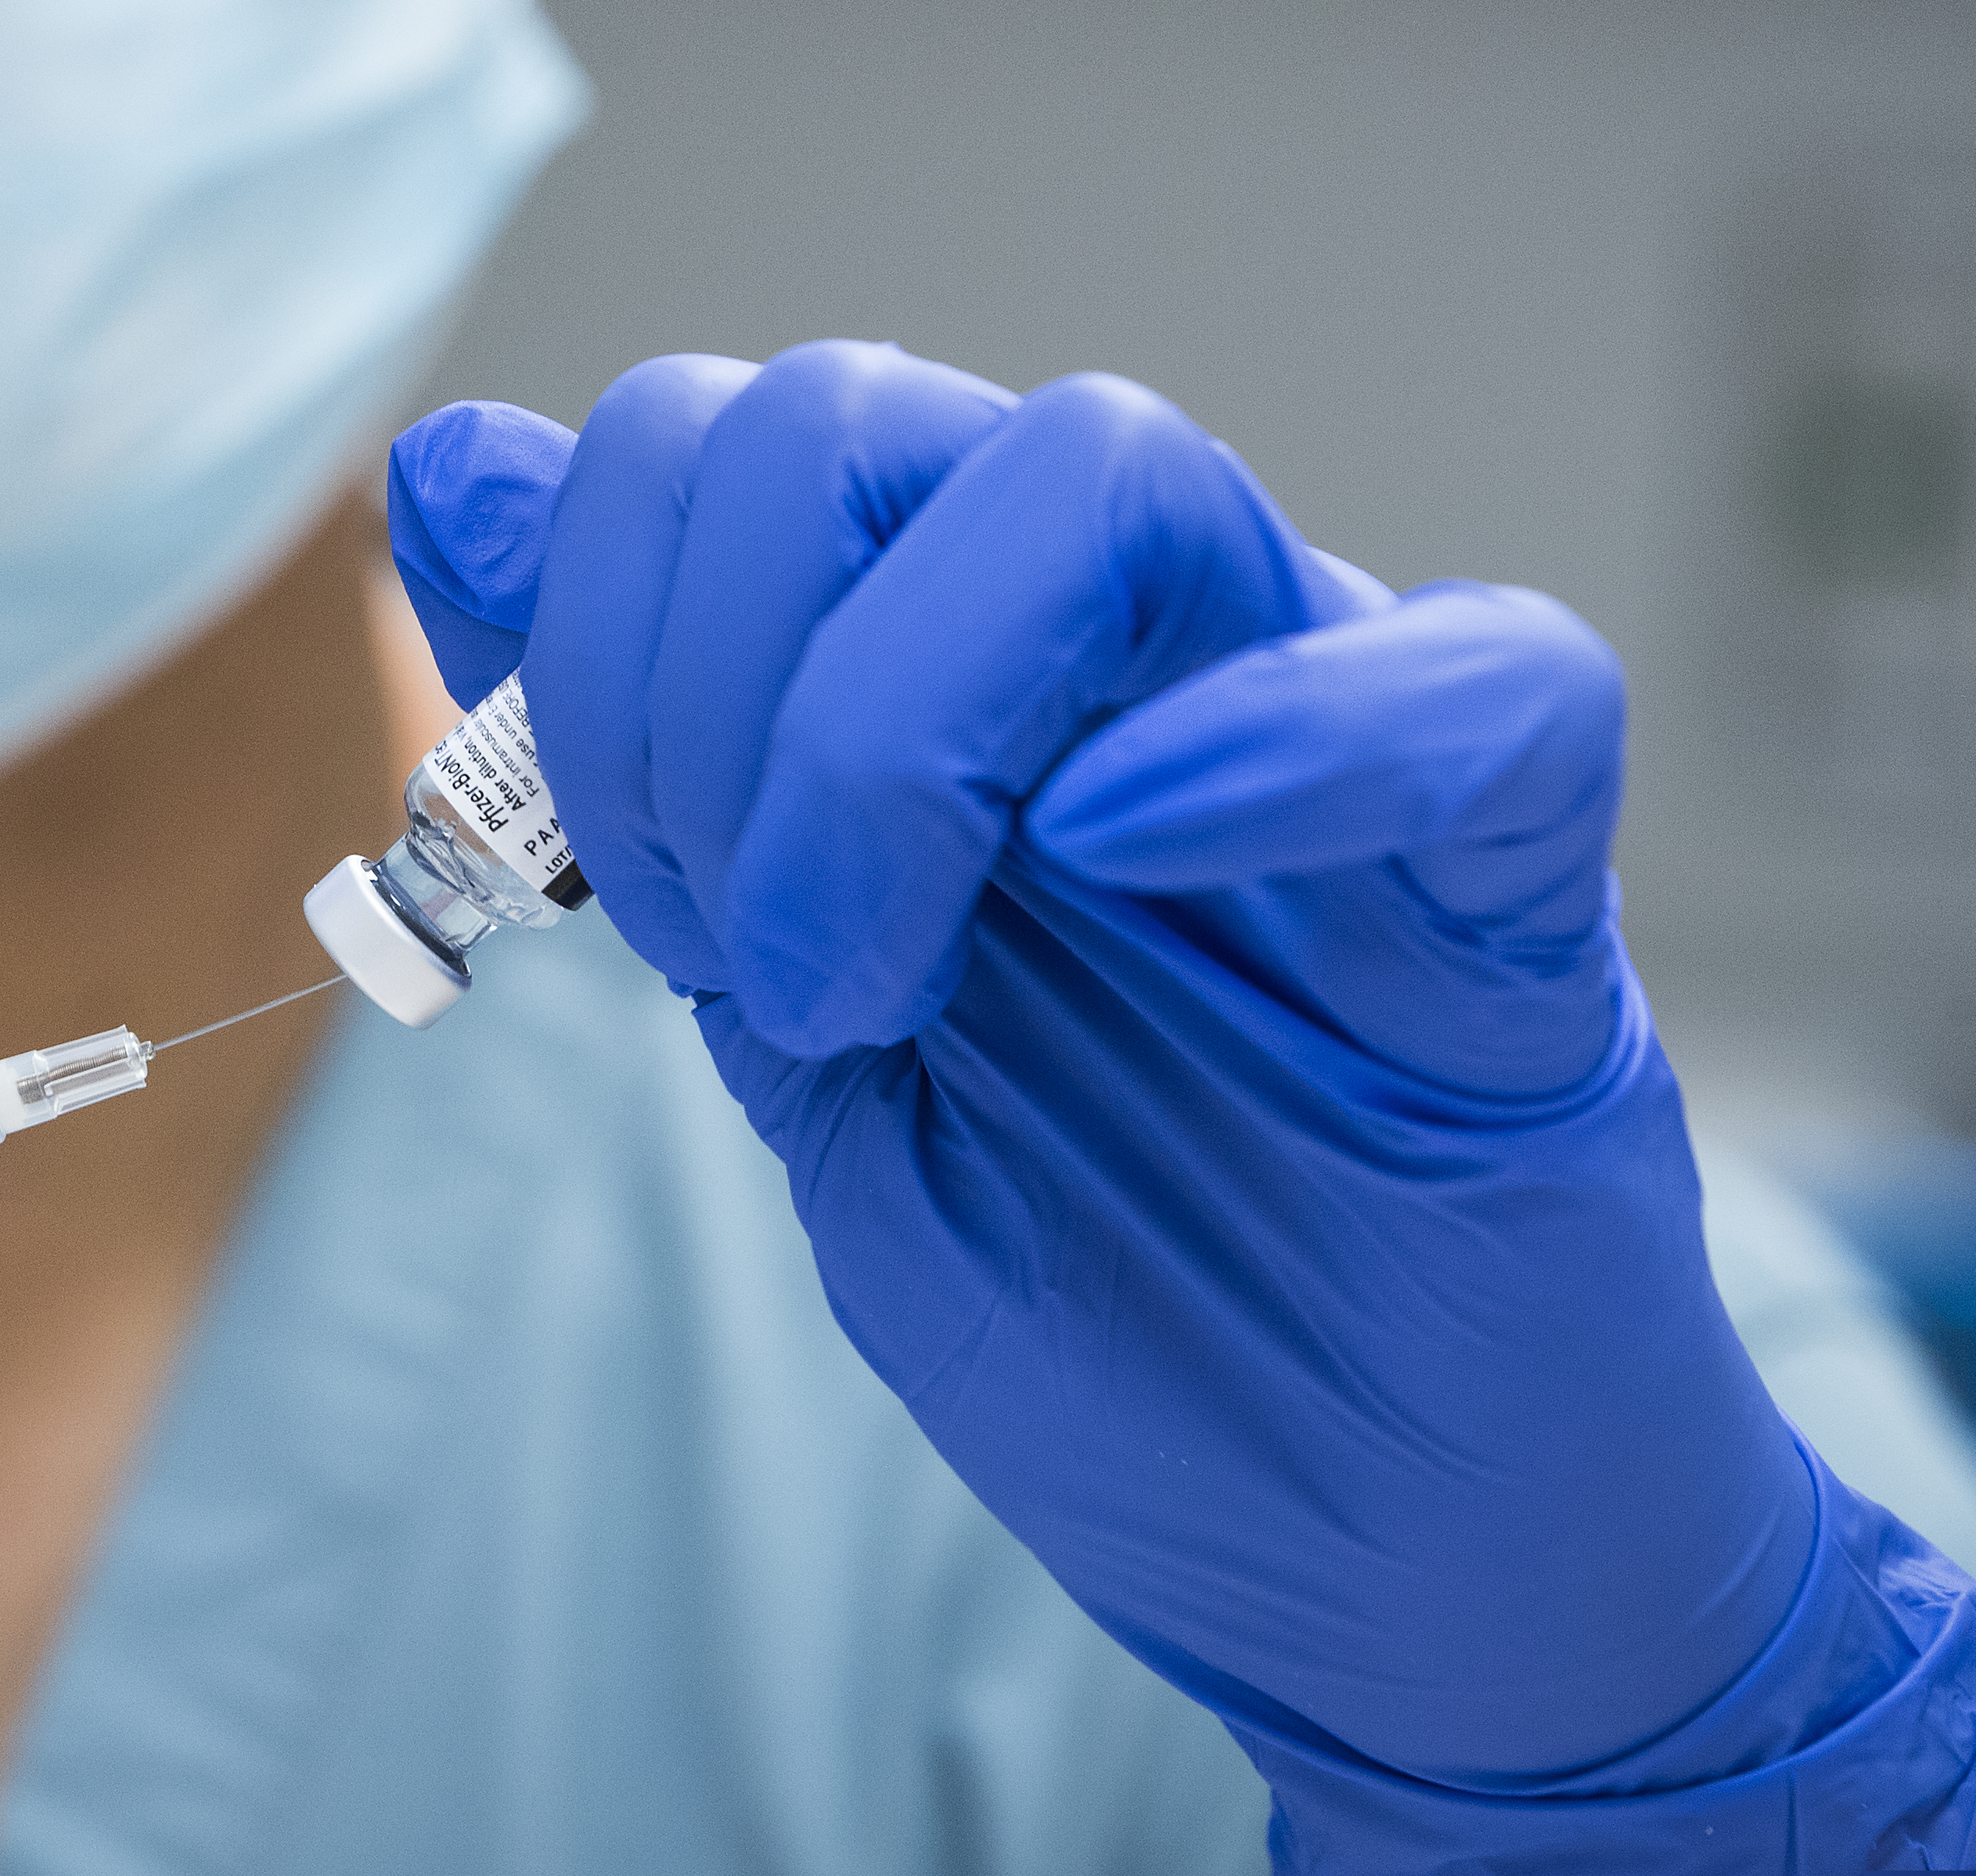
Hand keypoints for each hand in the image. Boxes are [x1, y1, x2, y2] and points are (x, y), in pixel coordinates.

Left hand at [393, 344, 1975, 1864]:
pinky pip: (1478, 685)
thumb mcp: (783, 1010)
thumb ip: (632, 759)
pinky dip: (1277, 736)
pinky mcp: (1525, 885)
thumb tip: (450, 463)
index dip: (596, 628)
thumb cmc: (1100, 1298)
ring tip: (865, 987)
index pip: (725, 440)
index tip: (622, 899)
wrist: (1357, 1564)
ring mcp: (1327, 735)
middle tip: (739, 955)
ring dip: (894, 711)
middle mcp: (1119, 654)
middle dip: (699, 674)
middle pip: (864, 410)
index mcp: (941, 677)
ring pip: (1112, 471)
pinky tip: (1117, 852)